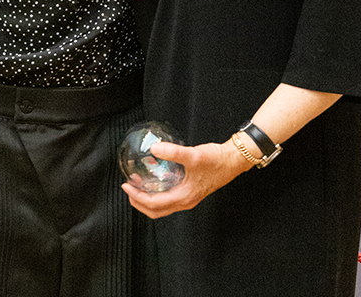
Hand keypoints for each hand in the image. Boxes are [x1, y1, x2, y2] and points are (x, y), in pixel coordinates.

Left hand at [120, 139, 249, 218]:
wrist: (234, 160)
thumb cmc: (216, 161)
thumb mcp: (193, 155)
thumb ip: (173, 152)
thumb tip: (154, 148)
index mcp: (184, 197)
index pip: (154, 204)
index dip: (137, 197)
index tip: (126, 186)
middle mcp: (185, 201)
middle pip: (156, 211)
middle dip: (139, 202)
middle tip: (128, 188)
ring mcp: (188, 198)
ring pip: (162, 206)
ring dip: (147, 199)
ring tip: (138, 185)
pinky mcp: (191, 191)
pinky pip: (169, 199)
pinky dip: (157, 193)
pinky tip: (155, 180)